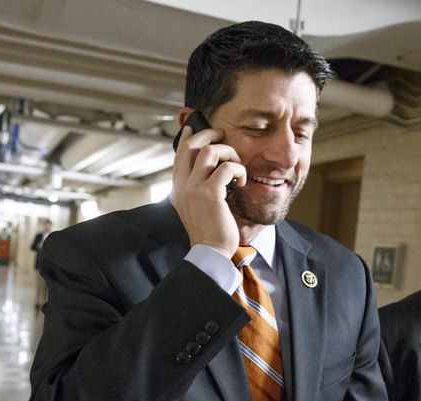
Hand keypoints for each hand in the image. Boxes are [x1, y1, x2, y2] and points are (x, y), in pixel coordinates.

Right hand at [170, 123, 246, 257]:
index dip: (187, 137)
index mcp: (178, 188)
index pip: (179, 154)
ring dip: (228, 153)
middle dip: (210, 135)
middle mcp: (182, 185)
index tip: (194, 128)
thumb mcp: (196, 207)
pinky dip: (238, 170)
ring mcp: (194, 188)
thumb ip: (197, 188)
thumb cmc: (209, 231)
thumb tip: (210, 171)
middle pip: (192, 145)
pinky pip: (227, 167)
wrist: (210, 251)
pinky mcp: (210, 193)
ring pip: (209, 151)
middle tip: (223, 137)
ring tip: (237, 166)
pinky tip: (242, 182)